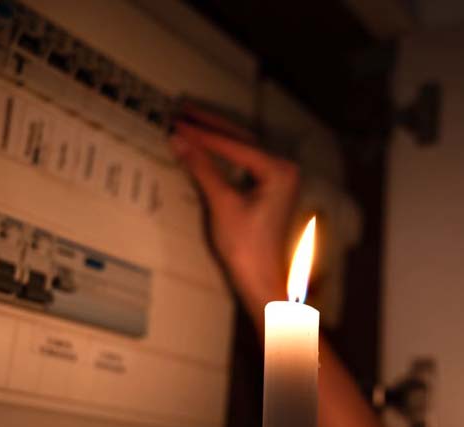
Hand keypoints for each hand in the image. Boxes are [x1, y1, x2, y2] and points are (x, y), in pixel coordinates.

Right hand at [170, 122, 299, 306]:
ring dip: (216, 135)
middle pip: (242, 139)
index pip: (235, 145)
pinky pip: (245, 162)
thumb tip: (179, 139)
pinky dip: (224, 153)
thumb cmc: (246, 247)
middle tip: (182, 110)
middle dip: (210, 126)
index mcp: (279, 170)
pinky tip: (206, 145)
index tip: (178, 122)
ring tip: (190, 120)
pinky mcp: (271, 189)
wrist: (260, 280)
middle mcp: (285, 169)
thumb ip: (202, 168)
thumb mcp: (222, 203)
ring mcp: (280, 179)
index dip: (204, 134)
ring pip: (243, 148)